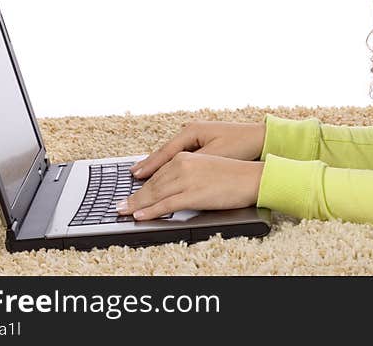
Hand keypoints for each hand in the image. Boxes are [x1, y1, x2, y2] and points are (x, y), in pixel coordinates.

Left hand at [117, 152, 264, 219]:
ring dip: (136, 204)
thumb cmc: (233, 173)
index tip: (130, 192)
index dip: (142, 184)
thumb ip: (188, 170)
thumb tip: (172, 182)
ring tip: (124, 211)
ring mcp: (187, 179)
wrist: (252, 177)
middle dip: (134, 195)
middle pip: (152, 183)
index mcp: (185, 157)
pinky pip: (165, 204)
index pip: (158, 172)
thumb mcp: (206, 165)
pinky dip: (150, 211)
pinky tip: (139, 215)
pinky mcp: (193, 194)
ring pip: (154, 194)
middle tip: (119, 205)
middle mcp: (183, 164)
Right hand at [130, 119, 265, 179]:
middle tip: (133, 176)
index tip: (137, 175)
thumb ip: (193, 163)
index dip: (151, 165)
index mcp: (192, 131)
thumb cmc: (240, 145)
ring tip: (142, 175)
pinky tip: (163, 171)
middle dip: (149, 165)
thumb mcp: (214, 155)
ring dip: (158, 165)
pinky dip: (170, 164)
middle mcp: (191, 130)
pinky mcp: (203, 141)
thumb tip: (173, 172)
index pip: (166, 151)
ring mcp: (196, 135)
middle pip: (165, 151)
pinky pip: (180, 155)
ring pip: (172, 154)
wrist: (261, 138)